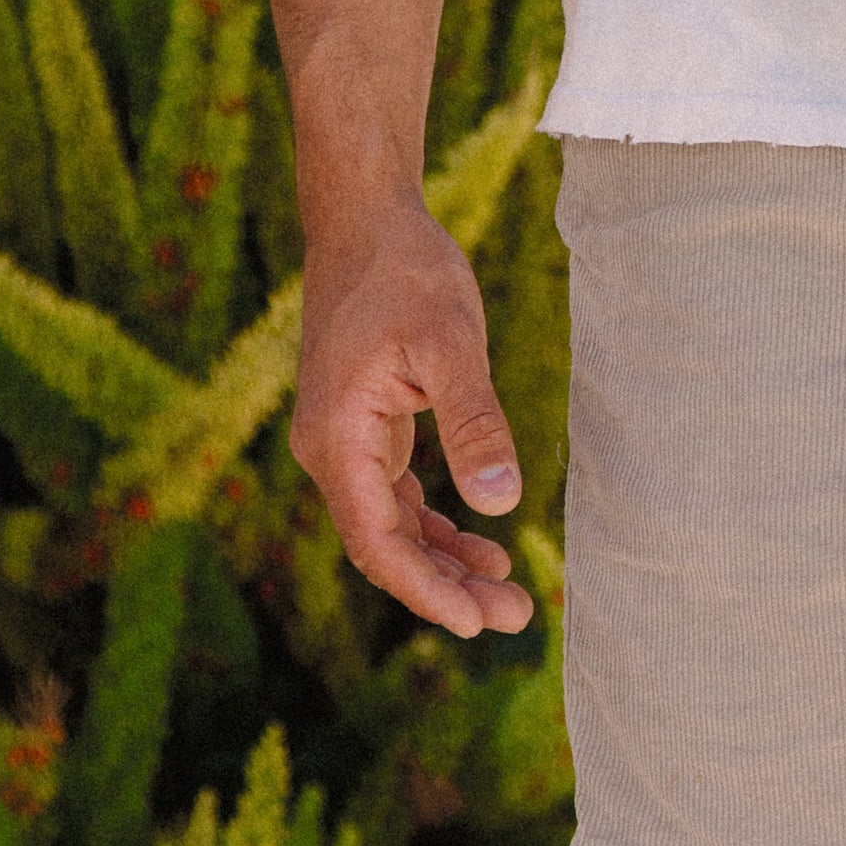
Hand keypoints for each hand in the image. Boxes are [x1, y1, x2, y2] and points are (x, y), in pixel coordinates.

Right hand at [290, 198, 534, 632]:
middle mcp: (329, 451)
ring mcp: (343, 442)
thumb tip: (500, 502)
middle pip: (385, 547)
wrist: (366, 221)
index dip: (428, 590)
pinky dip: (436, 525)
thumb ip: (473, 423)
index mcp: (338, 440)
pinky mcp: (363, 428)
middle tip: (517, 617)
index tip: (479, 623)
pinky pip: (395, 498)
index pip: (379, 543)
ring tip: (509, 591)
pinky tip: (480, 544)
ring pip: (392, 527)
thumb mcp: (451, 344)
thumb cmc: (407, 274)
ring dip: (445, 562)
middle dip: (447, 588)